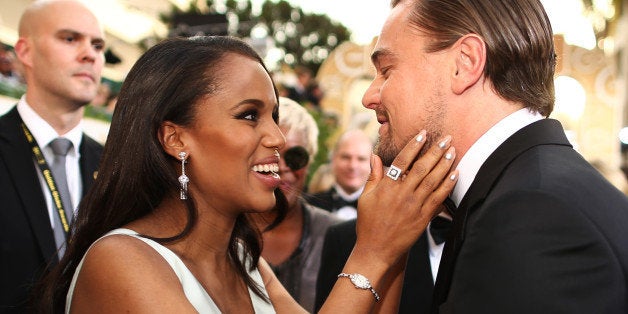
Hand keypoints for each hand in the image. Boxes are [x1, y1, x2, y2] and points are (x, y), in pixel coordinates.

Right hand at [355, 131, 456, 266]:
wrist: (376, 250)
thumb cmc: (368, 223)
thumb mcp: (366, 198)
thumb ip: (373, 176)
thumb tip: (374, 155)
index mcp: (387, 187)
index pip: (403, 160)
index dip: (414, 145)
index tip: (423, 134)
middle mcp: (402, 194)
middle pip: (422, 167)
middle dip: (435, 150)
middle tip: (446, 137)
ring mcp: (414, 206)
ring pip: (432, 180)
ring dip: (444, 164)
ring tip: (452, 151)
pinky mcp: (423, 217)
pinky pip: (439, 198)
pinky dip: (448, 185)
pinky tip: (455, 174)